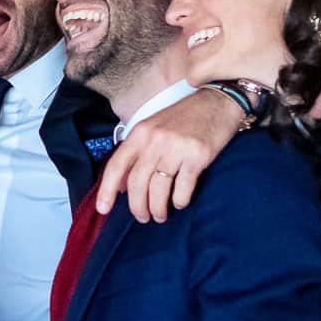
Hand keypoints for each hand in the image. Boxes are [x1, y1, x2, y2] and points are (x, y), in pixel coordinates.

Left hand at [95, 88, 238, 221]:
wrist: (218, 102)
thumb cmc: (184, 118)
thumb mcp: (154, 128)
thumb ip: (137, 153)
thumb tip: (121, 186)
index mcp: (140, 133)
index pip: (116, 165)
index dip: (106, 190)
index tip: (103, 209)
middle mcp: (155, 140)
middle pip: (137, 183)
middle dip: (137, 207)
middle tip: (143, 218)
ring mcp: (176, 148)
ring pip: (158, 190)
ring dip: (158, 209)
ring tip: (160, 215)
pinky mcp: (198, 157)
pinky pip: (182, 189)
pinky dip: (179, 201)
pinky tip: (179, 202)